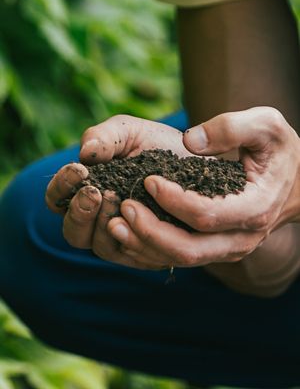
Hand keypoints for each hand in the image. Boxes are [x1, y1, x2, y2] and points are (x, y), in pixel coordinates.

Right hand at [45, 114, 192, 267]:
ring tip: (122, 200)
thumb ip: (105, 137)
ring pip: (101, 248)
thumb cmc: (156, 145)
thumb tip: (85, 152)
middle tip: (97, 192)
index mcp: (87, 191)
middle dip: (80, 213)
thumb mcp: (130, 132)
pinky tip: (146, 221)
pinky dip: (136, 241)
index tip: (81, 170)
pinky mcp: (148, 250)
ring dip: (106, 226)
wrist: (194, 159)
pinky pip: (135, 257)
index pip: (58, 199)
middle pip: (73, 233)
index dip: (62, 187)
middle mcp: (100, 219)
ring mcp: (124, 238)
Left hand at [108, 107, 299, 269]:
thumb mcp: (266, 126)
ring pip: (181, 259)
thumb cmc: (277, 151)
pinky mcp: (214, 248)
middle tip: (122, 208)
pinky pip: (179, 258)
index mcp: (254, 209)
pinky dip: (152, 249)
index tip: (149, 179)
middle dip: (151, 231)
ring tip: (114, 224)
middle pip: (189, 249)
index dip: (173, 200)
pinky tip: (128, 233)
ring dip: (145, 244)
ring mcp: (226, 248)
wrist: (293, 181)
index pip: (206, 214)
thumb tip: (191, 142)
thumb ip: (232, 127)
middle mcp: (240, 238)